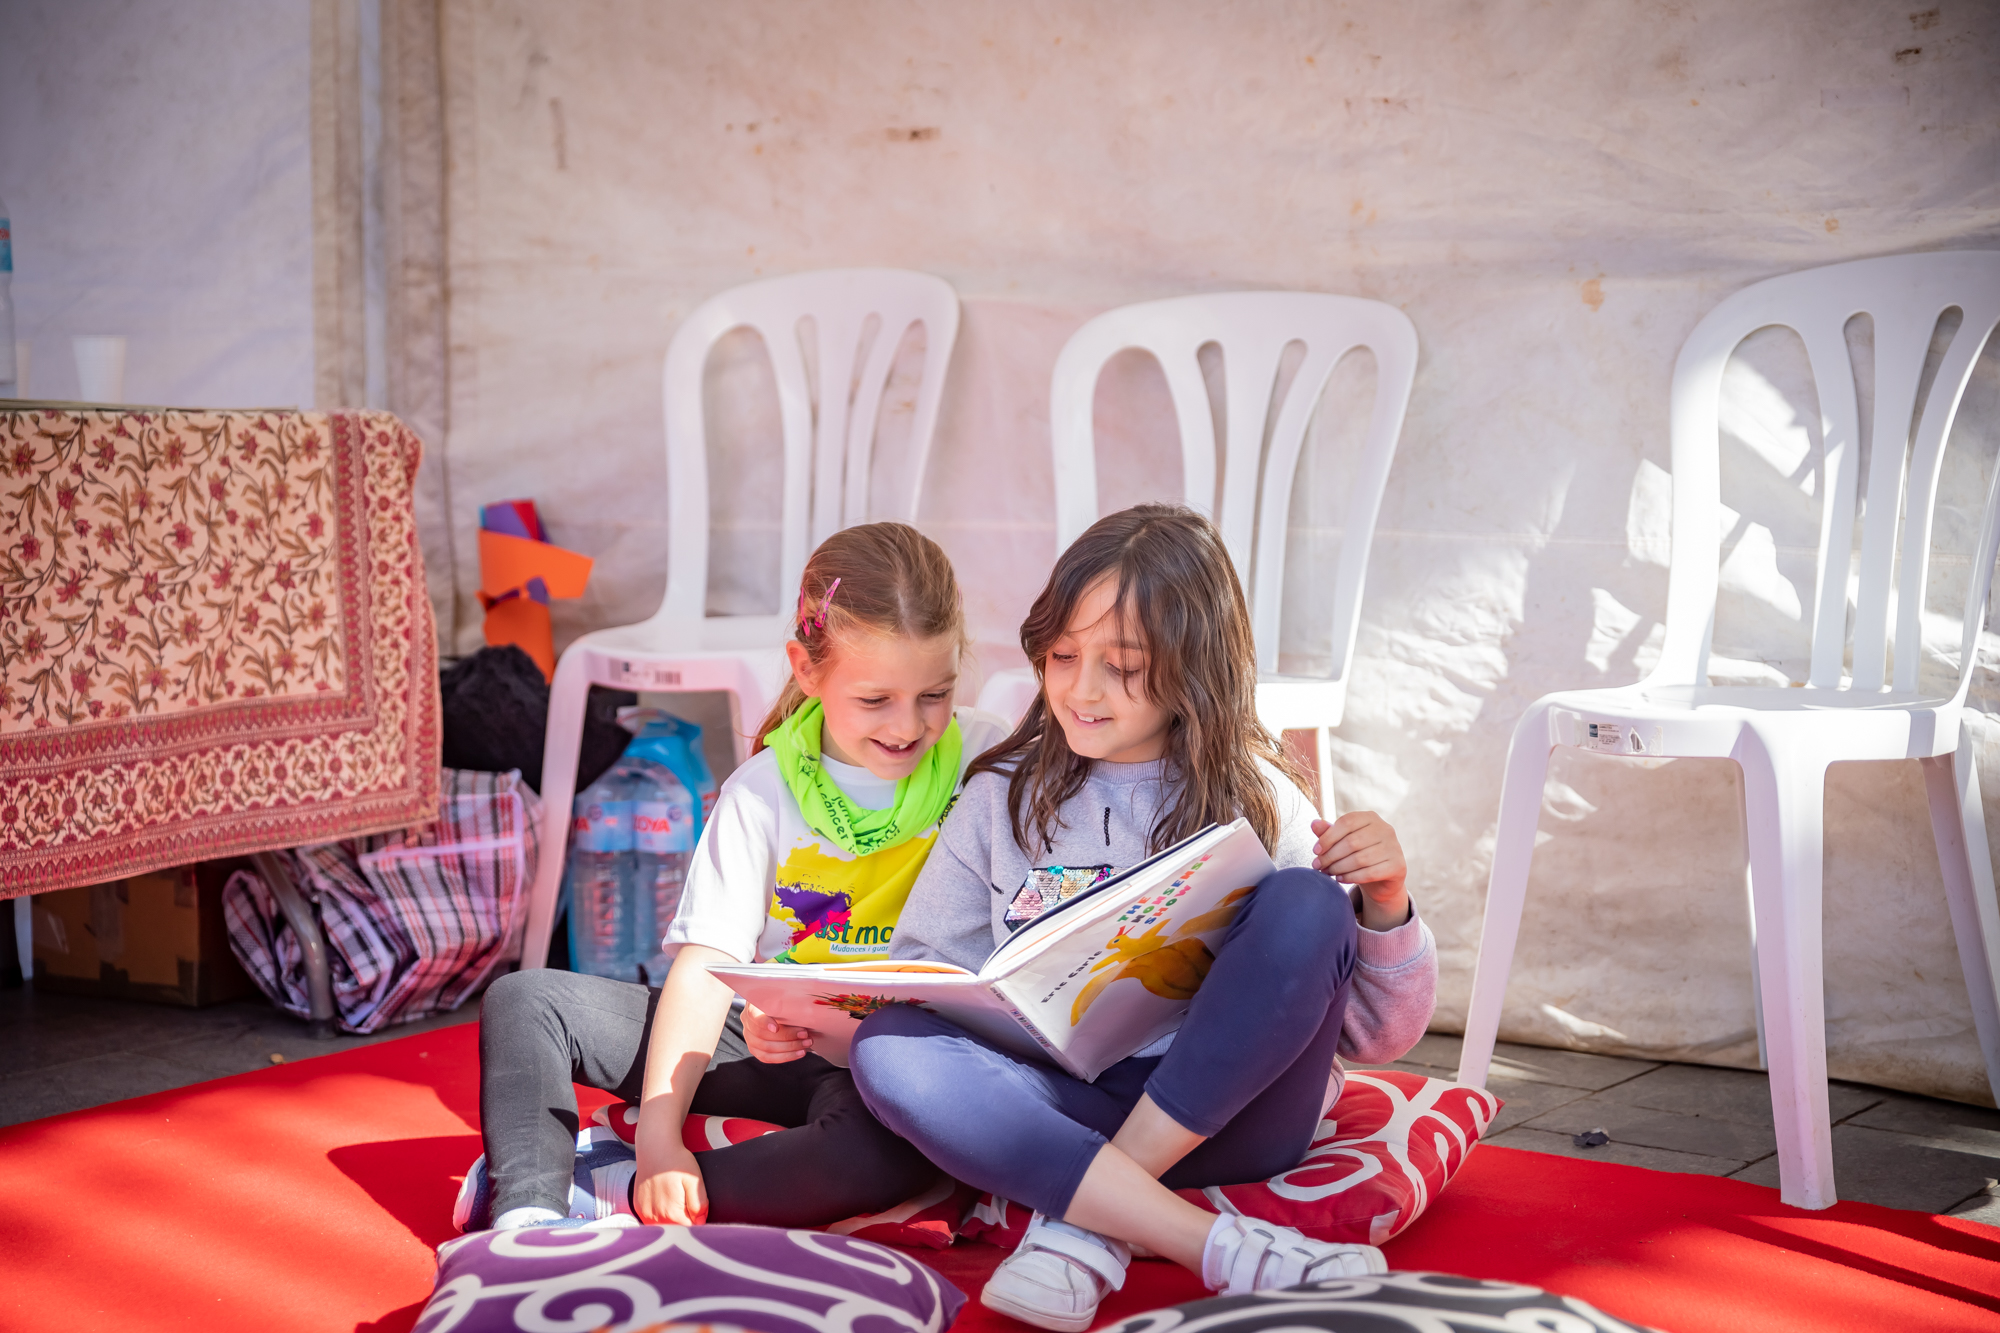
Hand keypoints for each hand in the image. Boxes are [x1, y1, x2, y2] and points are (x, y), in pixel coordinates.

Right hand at [632, 1139, 707, 1224]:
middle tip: (688, 1204)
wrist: (655, 1147)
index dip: (696, 1223)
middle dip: (684, 1223)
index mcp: (671, 1213)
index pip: (688, 1231)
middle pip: (675, 1231)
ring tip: (676, 1200)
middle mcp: (654, 1217)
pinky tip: (665, 1201)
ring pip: (662, 1227)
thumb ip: (699, 1203)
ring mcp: (644, 1213)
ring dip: (671, 1221)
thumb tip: (700, 1221)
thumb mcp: (694, 1180)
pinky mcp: (639, 1207)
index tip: (699, 1214)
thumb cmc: (676, 1161)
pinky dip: (660, 1216)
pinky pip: (651, 1220)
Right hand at [742, 1003, 813, 1063]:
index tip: (776, 1028)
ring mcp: (750, 1039)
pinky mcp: (756, 1050)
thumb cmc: (779, 1002)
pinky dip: (785, 1056)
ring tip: (805, 1044)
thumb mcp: (780, 997)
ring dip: (789, 1048)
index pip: (753, 1016)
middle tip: (805, 1034)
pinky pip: (768, 1058)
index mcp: (752, 1007)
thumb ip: (785, 1002)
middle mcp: (747, 1024)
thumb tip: (802, 1008)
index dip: (764, 1023)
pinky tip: (798, 1053)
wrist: (774, 1010)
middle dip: (786, 1036)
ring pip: (766, 1048)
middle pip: (762, 1034)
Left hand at [1311, 811, 1409, 930]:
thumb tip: (1314, 823)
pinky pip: (1370, 873)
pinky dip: (1352, 877)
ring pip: (1360, 859)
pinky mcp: (1398, 866)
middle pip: (1352, 842)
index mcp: (1371, 818)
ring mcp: (1394, 847)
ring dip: (1339, 867)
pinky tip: (1340, 879)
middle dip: (1331, 856)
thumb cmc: (1358, 854)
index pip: (1347, 822)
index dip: (1328, 837)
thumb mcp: (1342, 842)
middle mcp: (1385, 829)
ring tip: (1328, 873)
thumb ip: (1329, 832)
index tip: (1315, 851)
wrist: (1381, 878)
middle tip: (1318, 866)